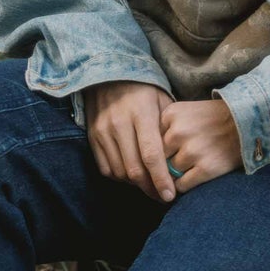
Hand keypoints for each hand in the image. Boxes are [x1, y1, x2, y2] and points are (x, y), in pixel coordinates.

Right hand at [85, 80, 175, 202]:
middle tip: (162, 196)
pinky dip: (120, 178)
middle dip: (150, 188)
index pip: (151, 155)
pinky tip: (132, 175)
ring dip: (135, 185)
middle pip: (134, 169)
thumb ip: (168, 131)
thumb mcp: (162, 102)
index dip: (161, 179)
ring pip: (119, 172)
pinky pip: (105, 169)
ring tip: (149, 186)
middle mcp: (119, 123)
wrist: (109, 74)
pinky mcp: (92, 137)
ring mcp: (102, 131)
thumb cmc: (144, 90)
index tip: (170, 196)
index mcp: (141, 113)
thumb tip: (177, 163)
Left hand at [159, 98, 241, 193]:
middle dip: (165, 163)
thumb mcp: (185, 112)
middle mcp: (178, 132)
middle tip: (180, 160)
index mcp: (170, 115)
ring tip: (193, 164)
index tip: (168, 149)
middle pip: (158, 158)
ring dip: (177, 174)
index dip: (159, 148)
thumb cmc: (214, 119)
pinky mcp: (206, 169)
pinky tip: (196, 175)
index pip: (150, 140)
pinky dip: (185, 185)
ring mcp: (192, 151)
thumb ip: (165, 128)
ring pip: (170, 173)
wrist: (248, 123)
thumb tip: (149, 159)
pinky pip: (182, 185)